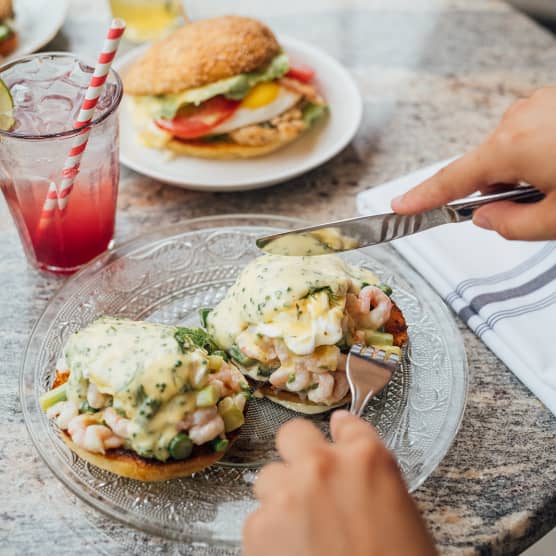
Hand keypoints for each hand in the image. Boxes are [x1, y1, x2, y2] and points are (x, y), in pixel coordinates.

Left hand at [243, 411, 436, 555]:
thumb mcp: (401, 515)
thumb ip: (372, 474)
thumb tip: (348, 441)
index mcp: (368, 460)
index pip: (347, 424)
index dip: (340, 436)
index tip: (336, 440)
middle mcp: (323, 466)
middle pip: (293, 434)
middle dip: (299, 455)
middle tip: (309, 484)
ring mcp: (288, 494)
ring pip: (269, 477)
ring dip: (281, 498)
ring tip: (301, 533)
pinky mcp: (259, 529)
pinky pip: (257, 518)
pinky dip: (269, 535)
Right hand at [391, 86, 555, 239]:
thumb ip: (514, 226)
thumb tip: (487, 219)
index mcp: (512, 145)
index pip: (452, 180)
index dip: (423, 197)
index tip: (401, 205)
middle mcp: (519, 118)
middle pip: (485, 168)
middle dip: (500, 191)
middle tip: (537, 208)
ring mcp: (539, 105)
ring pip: (510, 152)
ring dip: (524, 172)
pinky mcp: (553, 102)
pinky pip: (531, 135)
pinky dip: (541, 154)